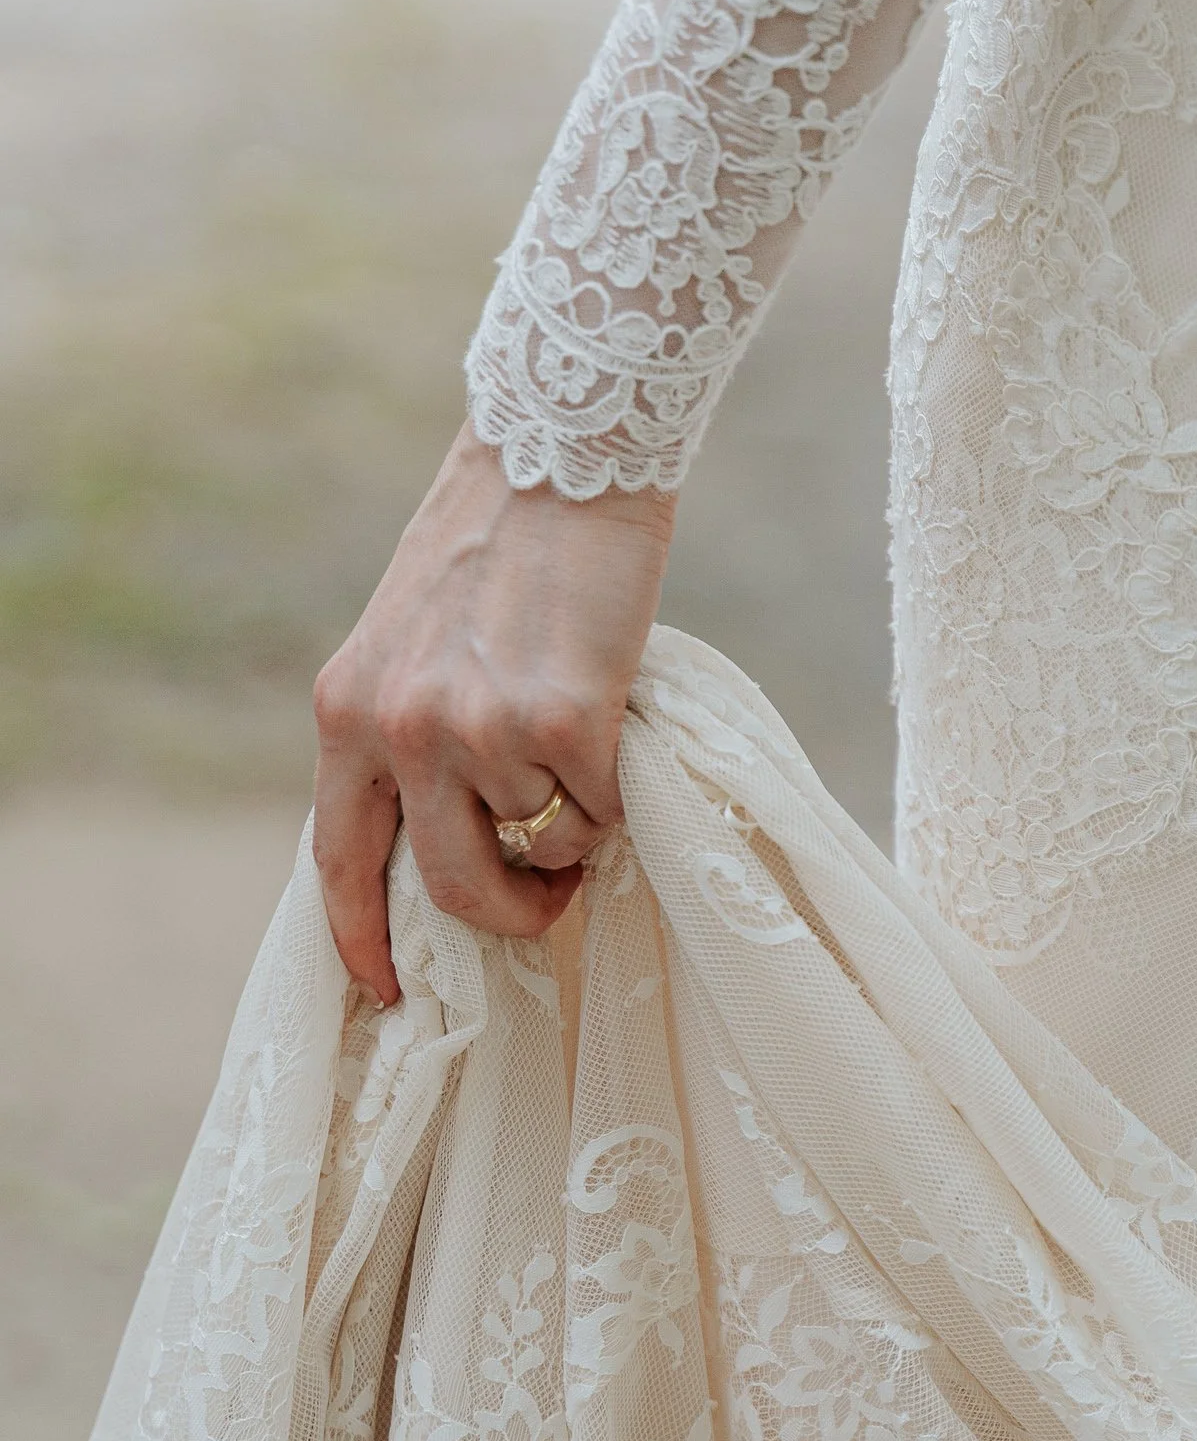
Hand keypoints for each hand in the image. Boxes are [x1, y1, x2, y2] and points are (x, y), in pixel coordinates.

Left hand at [311, 420, 675, 1002]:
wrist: (562, 454)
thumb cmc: (497, 544)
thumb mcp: (409, 639)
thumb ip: (407, 730)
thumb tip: (452, 838)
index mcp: (345, 709)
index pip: (336, 857)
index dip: (361, 935)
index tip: (388, 986)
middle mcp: (400, 729)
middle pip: (449, 888)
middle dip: (507, 915)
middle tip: (545, 899)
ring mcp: (479, 729)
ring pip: (539, 844)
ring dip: (573, 826)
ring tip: (586, 759)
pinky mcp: (563, 721)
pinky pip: (599, 810)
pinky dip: (616, 794)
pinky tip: (614, 728)